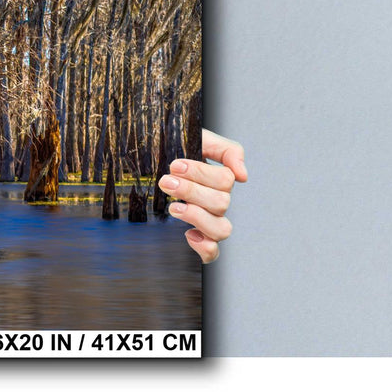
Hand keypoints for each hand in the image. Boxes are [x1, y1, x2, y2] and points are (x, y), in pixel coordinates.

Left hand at [160, 129, 246, 263]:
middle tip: (166, 182)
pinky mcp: (197, 238)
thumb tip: (243, 175)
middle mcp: (217, 202)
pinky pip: (212, 252)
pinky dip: (205, 247)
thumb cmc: (174, 150)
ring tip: (173, 207)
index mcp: (219, 179)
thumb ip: (227, 150)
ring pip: (221, 229)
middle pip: (221, 203)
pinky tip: (189, 235)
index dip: (201, 173)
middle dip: (191, 191)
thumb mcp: (199, 139)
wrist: (148, 161)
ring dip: (197, 217)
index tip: (175, 166)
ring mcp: (209, 221)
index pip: (225, 180)